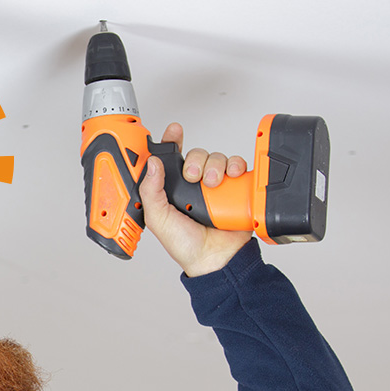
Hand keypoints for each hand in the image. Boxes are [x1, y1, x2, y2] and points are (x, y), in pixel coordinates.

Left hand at [138, 123, 252, 276]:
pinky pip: (238, 167)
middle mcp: (194, 185)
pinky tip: (230, 177)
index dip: (172, 142)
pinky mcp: (235, 190)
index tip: (174, 131)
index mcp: (173, 189)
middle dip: (196, 161)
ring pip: (217, 158)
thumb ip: (151, 191)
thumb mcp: (158, 218)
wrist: (215, 259)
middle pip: (197, 155)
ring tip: (211, 184)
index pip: (172, 159)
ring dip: (215, 165)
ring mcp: (216, 187)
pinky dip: (236, 166)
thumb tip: (152, 164)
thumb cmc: (185, 245)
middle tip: (192, 176)